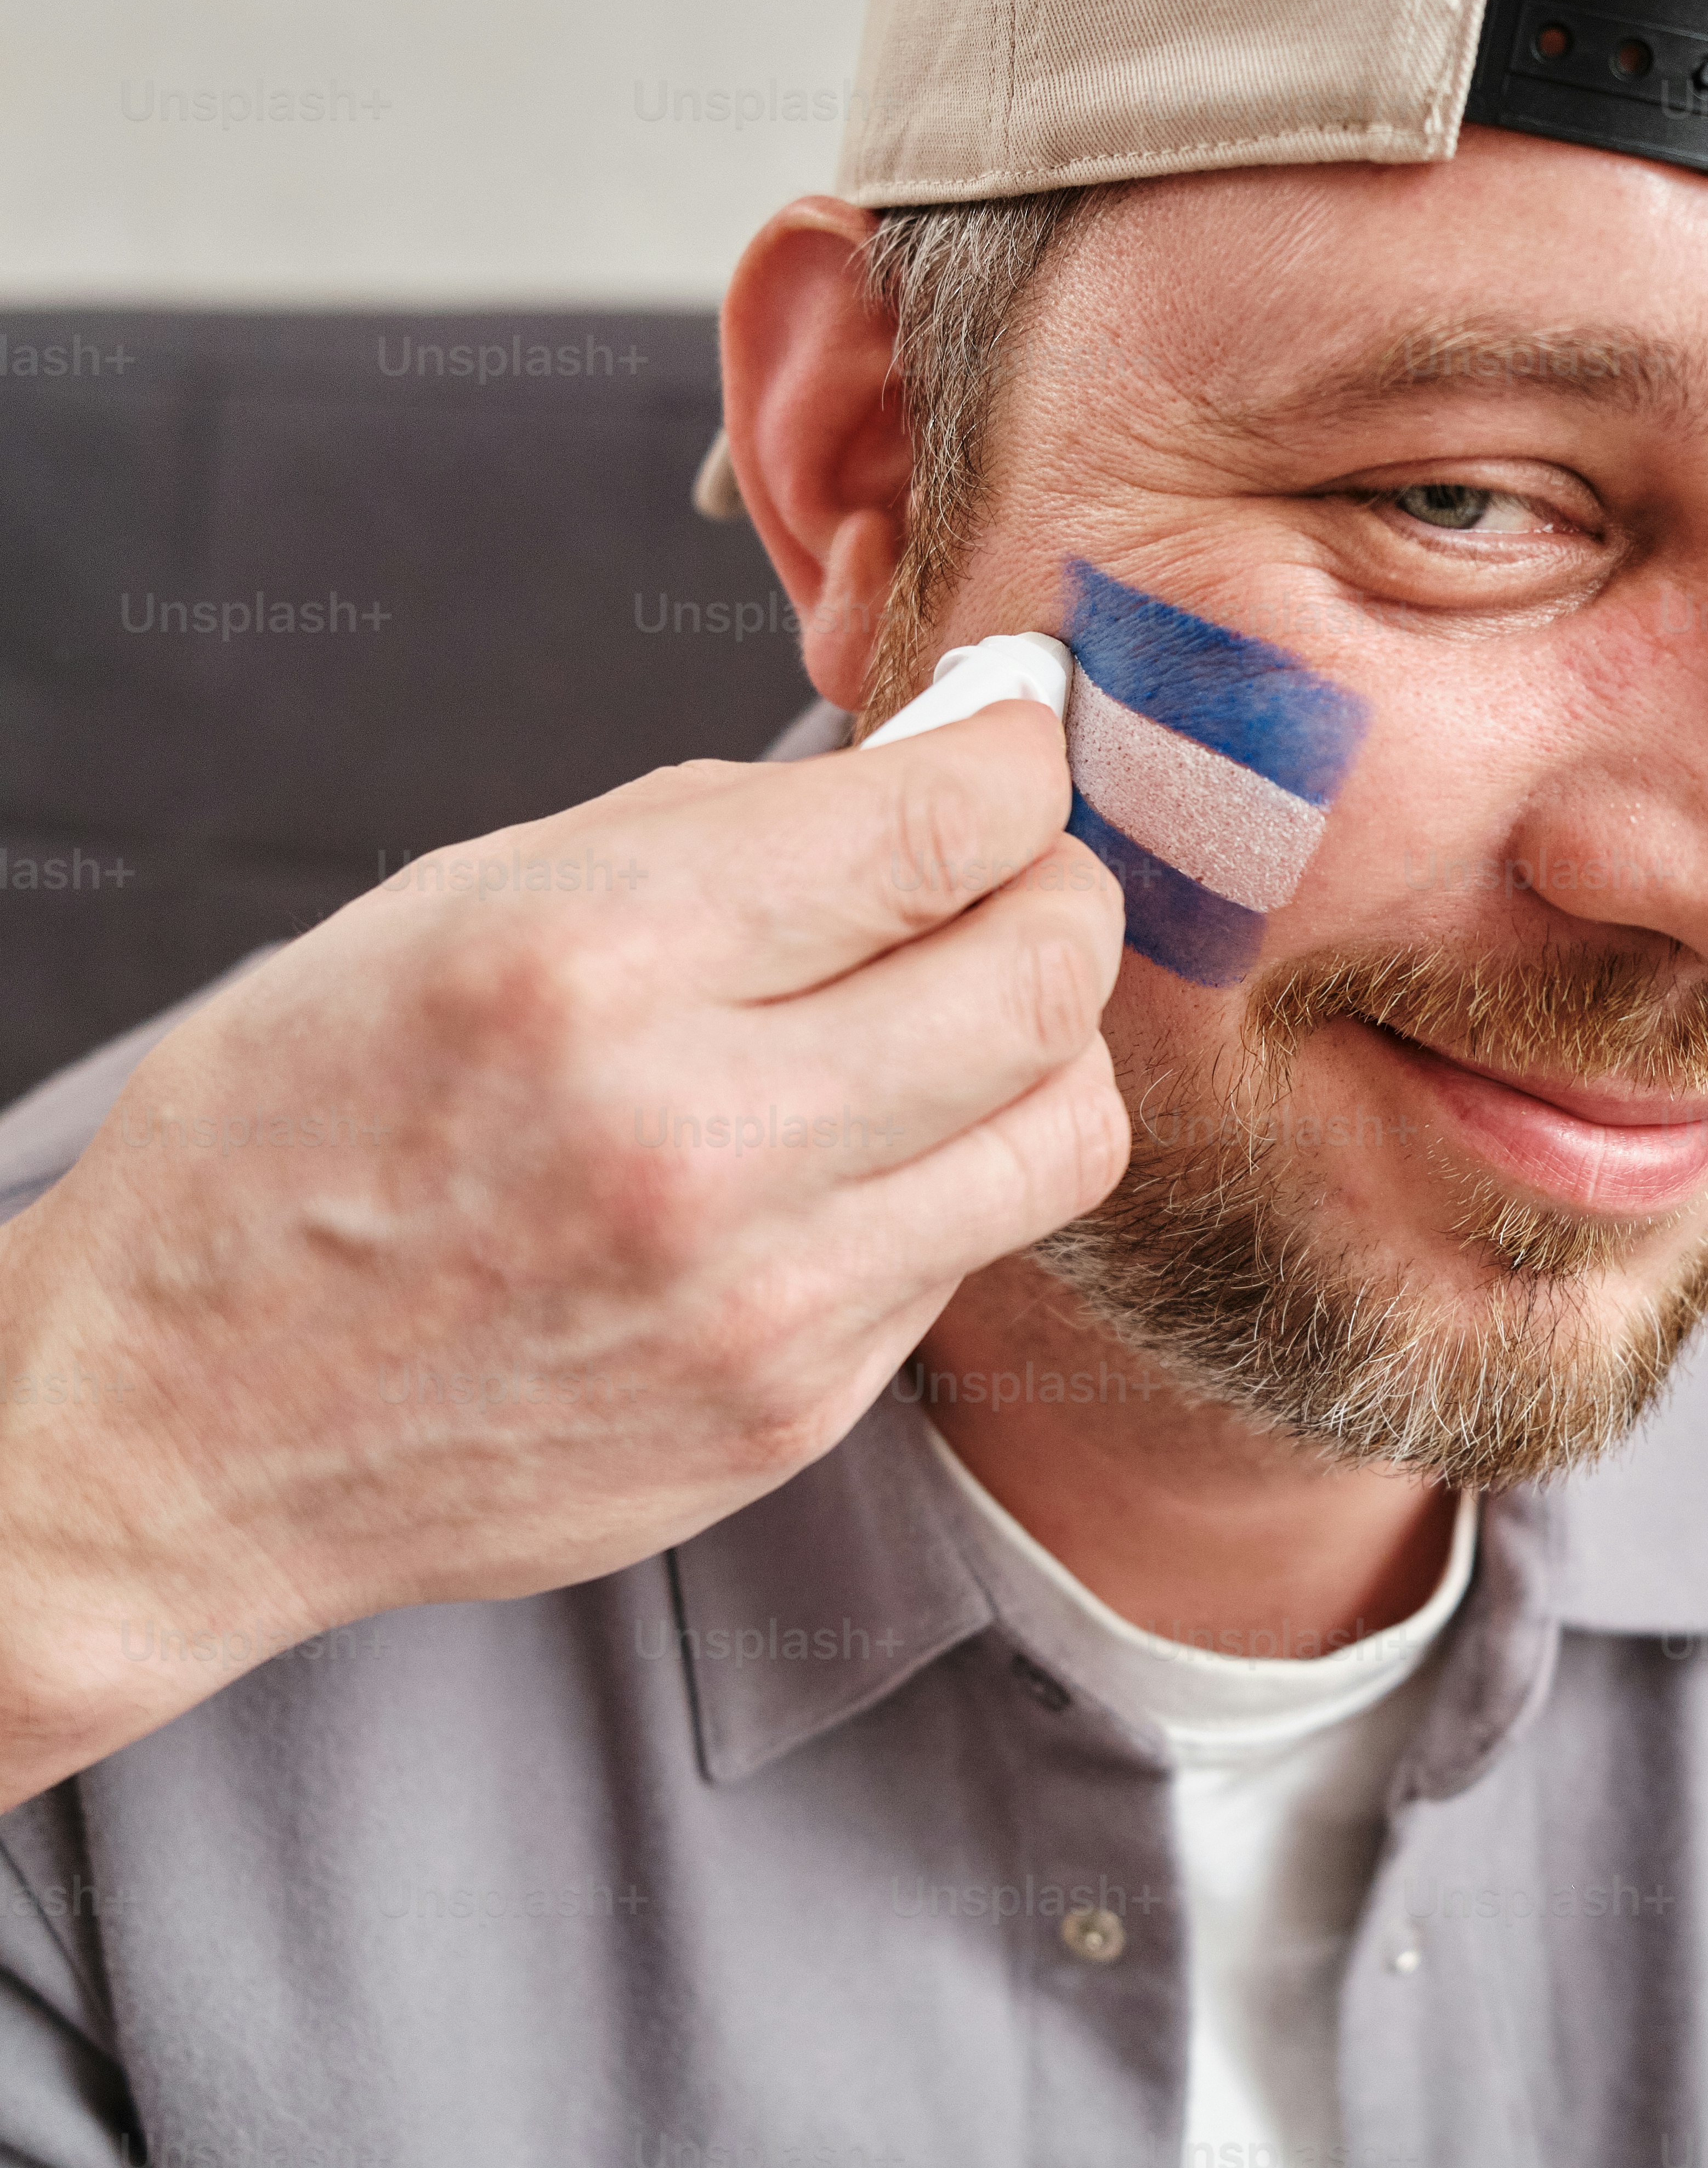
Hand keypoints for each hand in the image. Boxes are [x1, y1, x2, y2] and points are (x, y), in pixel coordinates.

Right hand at [0, 706, 1126, 1805]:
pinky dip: (940, 1179)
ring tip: (947, 1022)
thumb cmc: (296, 1134)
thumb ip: (712, 830)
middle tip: (1002, 875)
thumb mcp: (452, 904)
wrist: (185, 1426)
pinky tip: (838, 1159)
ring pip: (1062, 1128)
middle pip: (1051, 971)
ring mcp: (763, 1297)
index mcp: (596, 957)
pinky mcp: (790, 1412)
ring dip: (1040, 1047)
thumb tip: (928, 760)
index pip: (946, 823)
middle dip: (1059, 888)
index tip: (1005, 741)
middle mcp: (699, 1134)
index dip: (1017, 755)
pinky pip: (964, 1254)